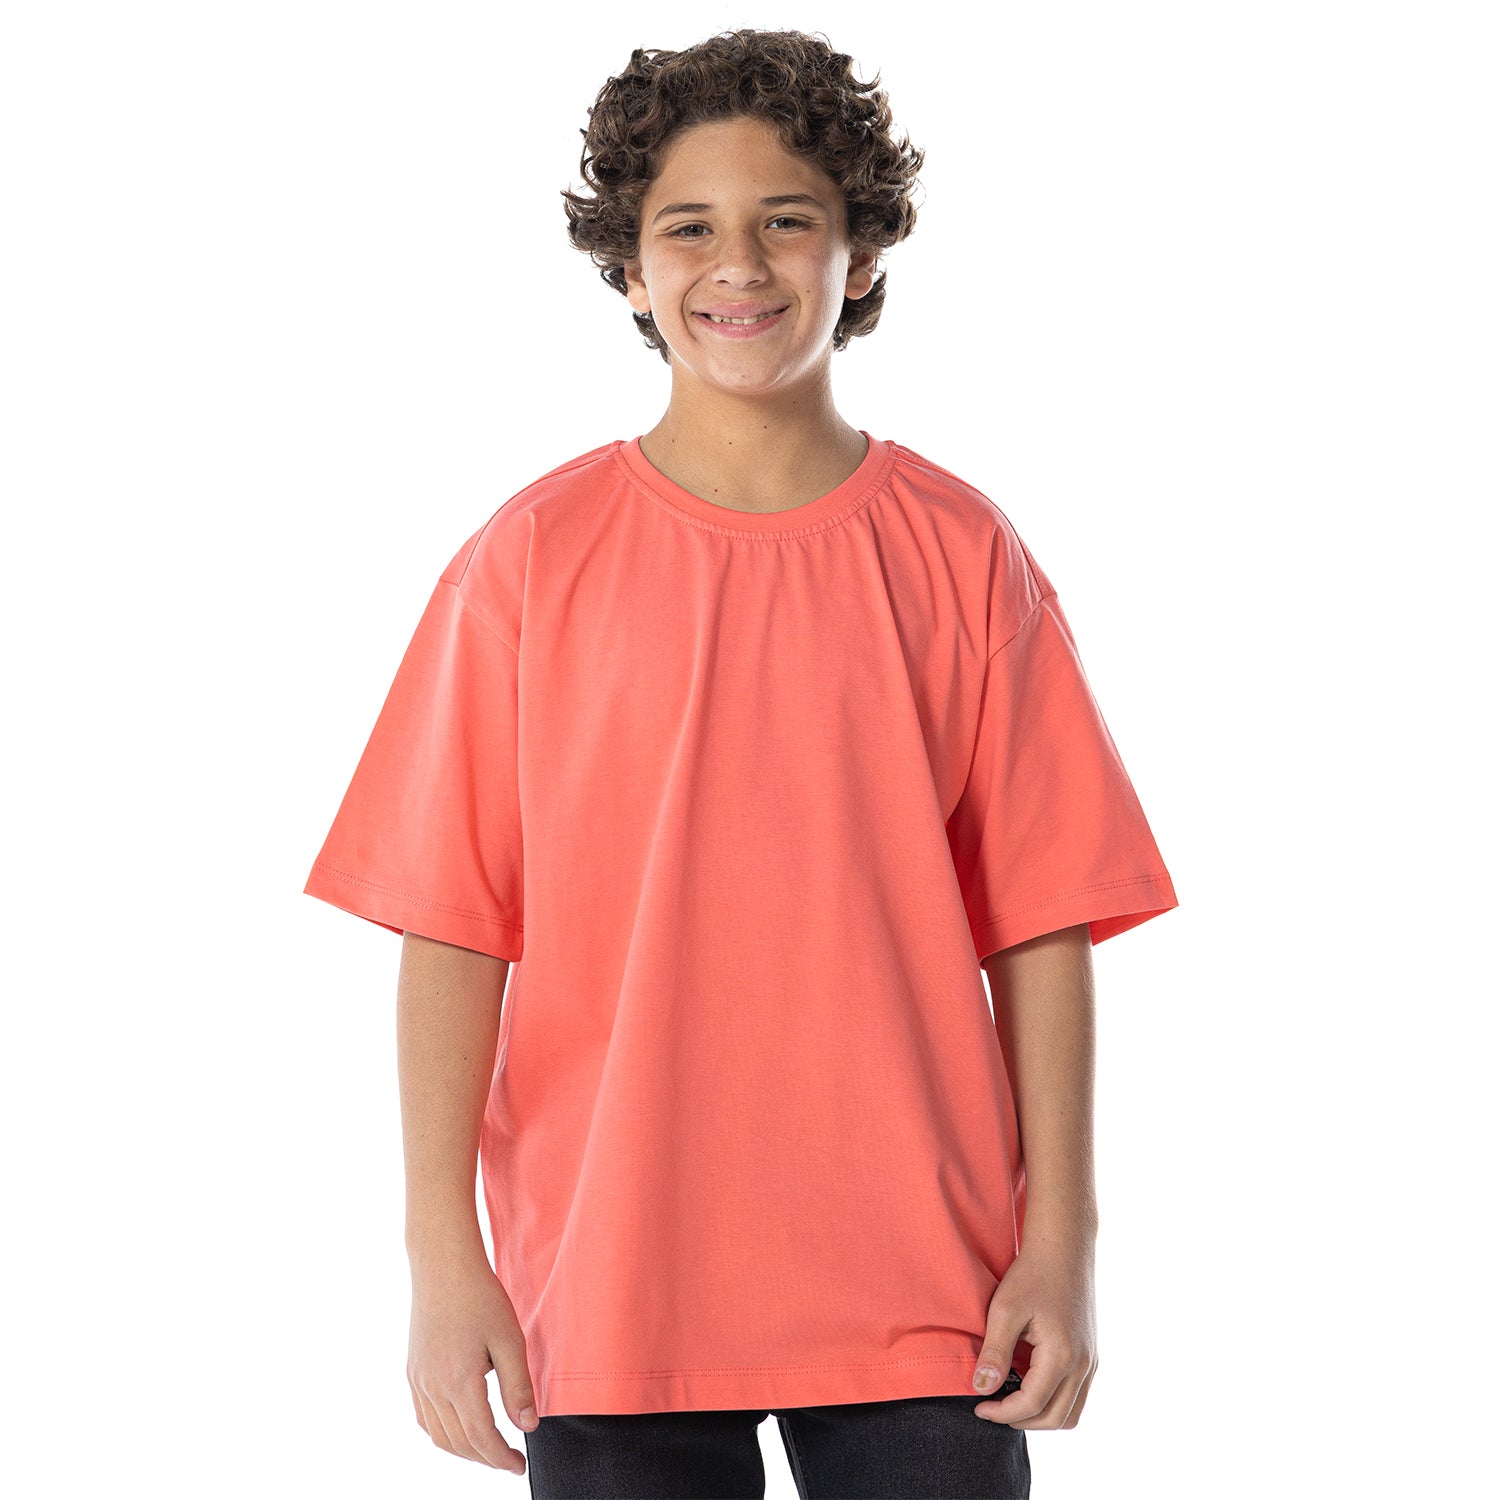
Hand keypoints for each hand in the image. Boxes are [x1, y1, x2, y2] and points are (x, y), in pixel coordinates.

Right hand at [407, 1254, 538, 1474]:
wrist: (443, 1266)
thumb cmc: (480, 1296)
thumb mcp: (509, 1339)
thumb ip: (518, 1386)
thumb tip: (528, 1426)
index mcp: (459, 1382)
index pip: (482, 1438)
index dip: (502, 1459)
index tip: (520, 1466)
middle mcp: (432, 1388)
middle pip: (459, 1443)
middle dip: (486, 1458)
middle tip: (510, 1461)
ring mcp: (418, 1381)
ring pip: (438, 1436)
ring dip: (464, 1450)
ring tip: (489, 1449)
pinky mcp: (413, 1372)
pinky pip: (424, 1418)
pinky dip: (443, 1434)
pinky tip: (459, 1429)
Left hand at [970, 1234, 1097, 1428]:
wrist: (1064, 1247)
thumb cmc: (1032, 1274)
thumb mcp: (1004, 1309)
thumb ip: (995, 1352)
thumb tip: (981, 1389)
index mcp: (1063, 1356)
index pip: (1032, 1405)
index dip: (1002, 1413)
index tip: (978, 1407)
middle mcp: (1084, 1365)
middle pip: (1055, 1419)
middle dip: (1021, 1421)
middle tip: (992, 1408)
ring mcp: (1091, 1361)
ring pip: (1070, 1412)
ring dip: (1040, 1415)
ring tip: (1009, 1399)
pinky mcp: (1091, 1355)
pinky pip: (1076, 1394)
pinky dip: (1052, 1400)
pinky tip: (1026, 1381)